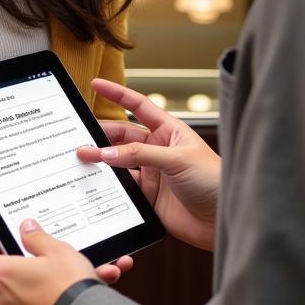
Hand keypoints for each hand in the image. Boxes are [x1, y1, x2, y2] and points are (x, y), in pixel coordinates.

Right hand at [80, 78, 220, 250]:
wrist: (224, 219)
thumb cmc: (214, 180)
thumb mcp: (177, 159)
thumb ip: (141, 154)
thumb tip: (108, 153)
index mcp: (169, 131)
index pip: (138, 106)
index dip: (117, 93)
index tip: (96, 85)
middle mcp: (158, 149)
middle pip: (122, 136)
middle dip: (101, 136)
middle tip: (80, 139)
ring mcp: (152, 173)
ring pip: (119, 163)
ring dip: (102, 161)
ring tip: (81, 160)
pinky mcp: (148, 197)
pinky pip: (123, 188)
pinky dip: (108, 186)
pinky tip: (96, 184)